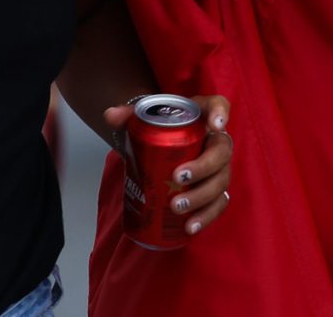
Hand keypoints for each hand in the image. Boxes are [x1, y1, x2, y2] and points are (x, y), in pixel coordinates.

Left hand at [103, 94, 233, 234]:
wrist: (160, 148)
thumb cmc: (157, 131)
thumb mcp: (142, 120)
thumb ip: (126, 115)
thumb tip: (110, 116)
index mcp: (202, 115)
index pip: (218, 105)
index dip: (220, 113)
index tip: (214, 124)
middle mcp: (216, 140)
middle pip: (222, 151)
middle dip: (204, 167)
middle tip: (178, 177)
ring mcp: (219, 167)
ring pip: (221, 181)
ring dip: (202, 196)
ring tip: (177, 207)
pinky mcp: (214, 191)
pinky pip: (218, 204)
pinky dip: (206, 217)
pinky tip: (189, 227)